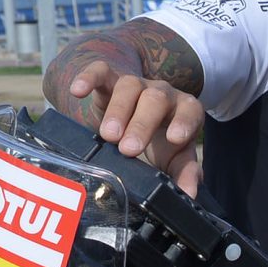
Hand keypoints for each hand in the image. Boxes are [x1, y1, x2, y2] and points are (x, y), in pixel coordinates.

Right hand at [65, 64, 204, 193]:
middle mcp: (162, 93)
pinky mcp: (110, 79)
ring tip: (108, 136)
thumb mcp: (174, 157)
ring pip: (129, 86)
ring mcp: (136, 84)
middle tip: (128, 150)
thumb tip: (189, 195)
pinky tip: (78, 90)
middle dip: (142, 124)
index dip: (184, 122)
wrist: (138, 114)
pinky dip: (89, 77)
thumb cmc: (160, 140)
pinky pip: (101, 71)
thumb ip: (183, 173)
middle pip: (156, 100)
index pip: (190, 111)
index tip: (174, 139)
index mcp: (184, 111)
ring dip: (119, 110)